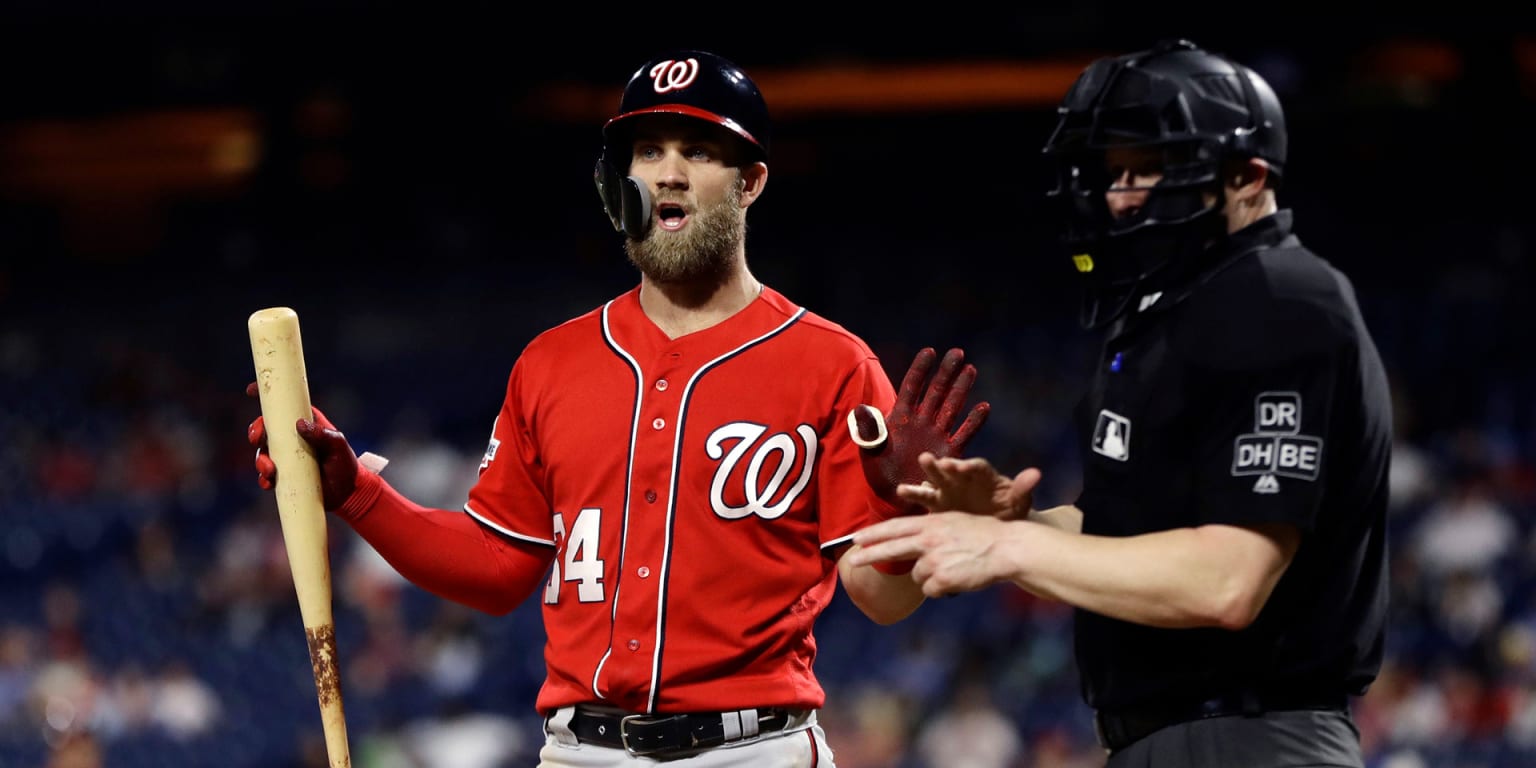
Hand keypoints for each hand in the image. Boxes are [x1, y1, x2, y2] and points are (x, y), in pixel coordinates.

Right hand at [245, 381, 359, 510]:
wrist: (347, 492)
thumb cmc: (345, 463)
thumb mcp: (338, 445)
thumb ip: (323, 434)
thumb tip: (300, 424)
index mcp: (304, 423)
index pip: (283, 405)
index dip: (265, 396)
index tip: (252, 391)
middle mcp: (291, 438)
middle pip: (264, 429)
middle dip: (255, 431)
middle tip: (258, 439)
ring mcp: (285, 457)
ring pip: (262, 453)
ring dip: (260, 460)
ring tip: (270, 470)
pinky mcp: (283, 476)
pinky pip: (266, 476)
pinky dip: (263, 479)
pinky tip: (268, 483)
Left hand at [849, 347, 990, 518]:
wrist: (893, 498)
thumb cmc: (878, 472)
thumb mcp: (870, 451)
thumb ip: (868, 432)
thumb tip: (859, 411)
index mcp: (901, 417)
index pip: (912, 387)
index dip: (920, 369)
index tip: (930, 351)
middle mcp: (922, 421)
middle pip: (936, 391)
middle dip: (946, 372)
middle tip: (958, 352)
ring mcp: (937, 435)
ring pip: (951, 406)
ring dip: (961, 389)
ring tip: (971, 369)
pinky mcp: (949, 452)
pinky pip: (964, 434)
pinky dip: (974, 421)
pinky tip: (984, 407)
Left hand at [849, 512, 1012, 597]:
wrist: (1006, 548)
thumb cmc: (984, 534)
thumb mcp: (953, 522)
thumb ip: (930, 530)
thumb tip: (912, 542)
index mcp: (930, 523)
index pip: (894, 528)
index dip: (874, 534)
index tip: (857, 538)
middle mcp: (928, 540)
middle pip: (891, 548)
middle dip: (869, 554)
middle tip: (853, 559)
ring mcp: (933, 560)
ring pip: (918, 575)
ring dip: (931, 576)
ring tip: (954, 567)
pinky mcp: (941, 579)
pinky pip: (931, 589)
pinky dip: (942, 587)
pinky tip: (958, 577)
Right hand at [897, 454, 1041, 521]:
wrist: (999, 530)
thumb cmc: (1009, 512)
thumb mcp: (1018, 503)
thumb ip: (1023, 489)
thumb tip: (1035, 474)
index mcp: (984, 476)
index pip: (976, 468)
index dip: (966, 466)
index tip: (958, 466)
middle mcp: (964, 479)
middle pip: (951, 469)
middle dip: (940, 467)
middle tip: (927, 460)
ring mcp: (950, 491)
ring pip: (935, 482)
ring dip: (923, 480)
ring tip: (907, 482)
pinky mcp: (939, 505)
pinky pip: (926, 498)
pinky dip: (916, 494)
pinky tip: (903, 492)